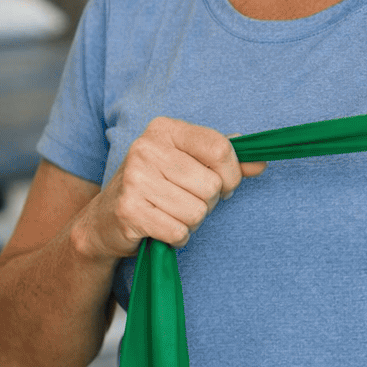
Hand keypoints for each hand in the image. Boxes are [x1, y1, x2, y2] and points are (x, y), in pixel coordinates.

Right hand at [78, 117, 265, 258]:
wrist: (104, 220)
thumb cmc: (157, 187)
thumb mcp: (190, 163)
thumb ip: (226, 160)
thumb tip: (261, 161)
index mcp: (165, 129)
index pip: (221, 148)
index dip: (232, 174)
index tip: (224, 185)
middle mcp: (146, 148)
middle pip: (212, 185)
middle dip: (207, 202)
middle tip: (184, 201)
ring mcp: (134, 179)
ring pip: (197, 211)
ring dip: (191, 221)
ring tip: (170, 214)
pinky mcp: (128, 210)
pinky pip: (179, 231)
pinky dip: (177, 237)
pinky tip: (160, 228)